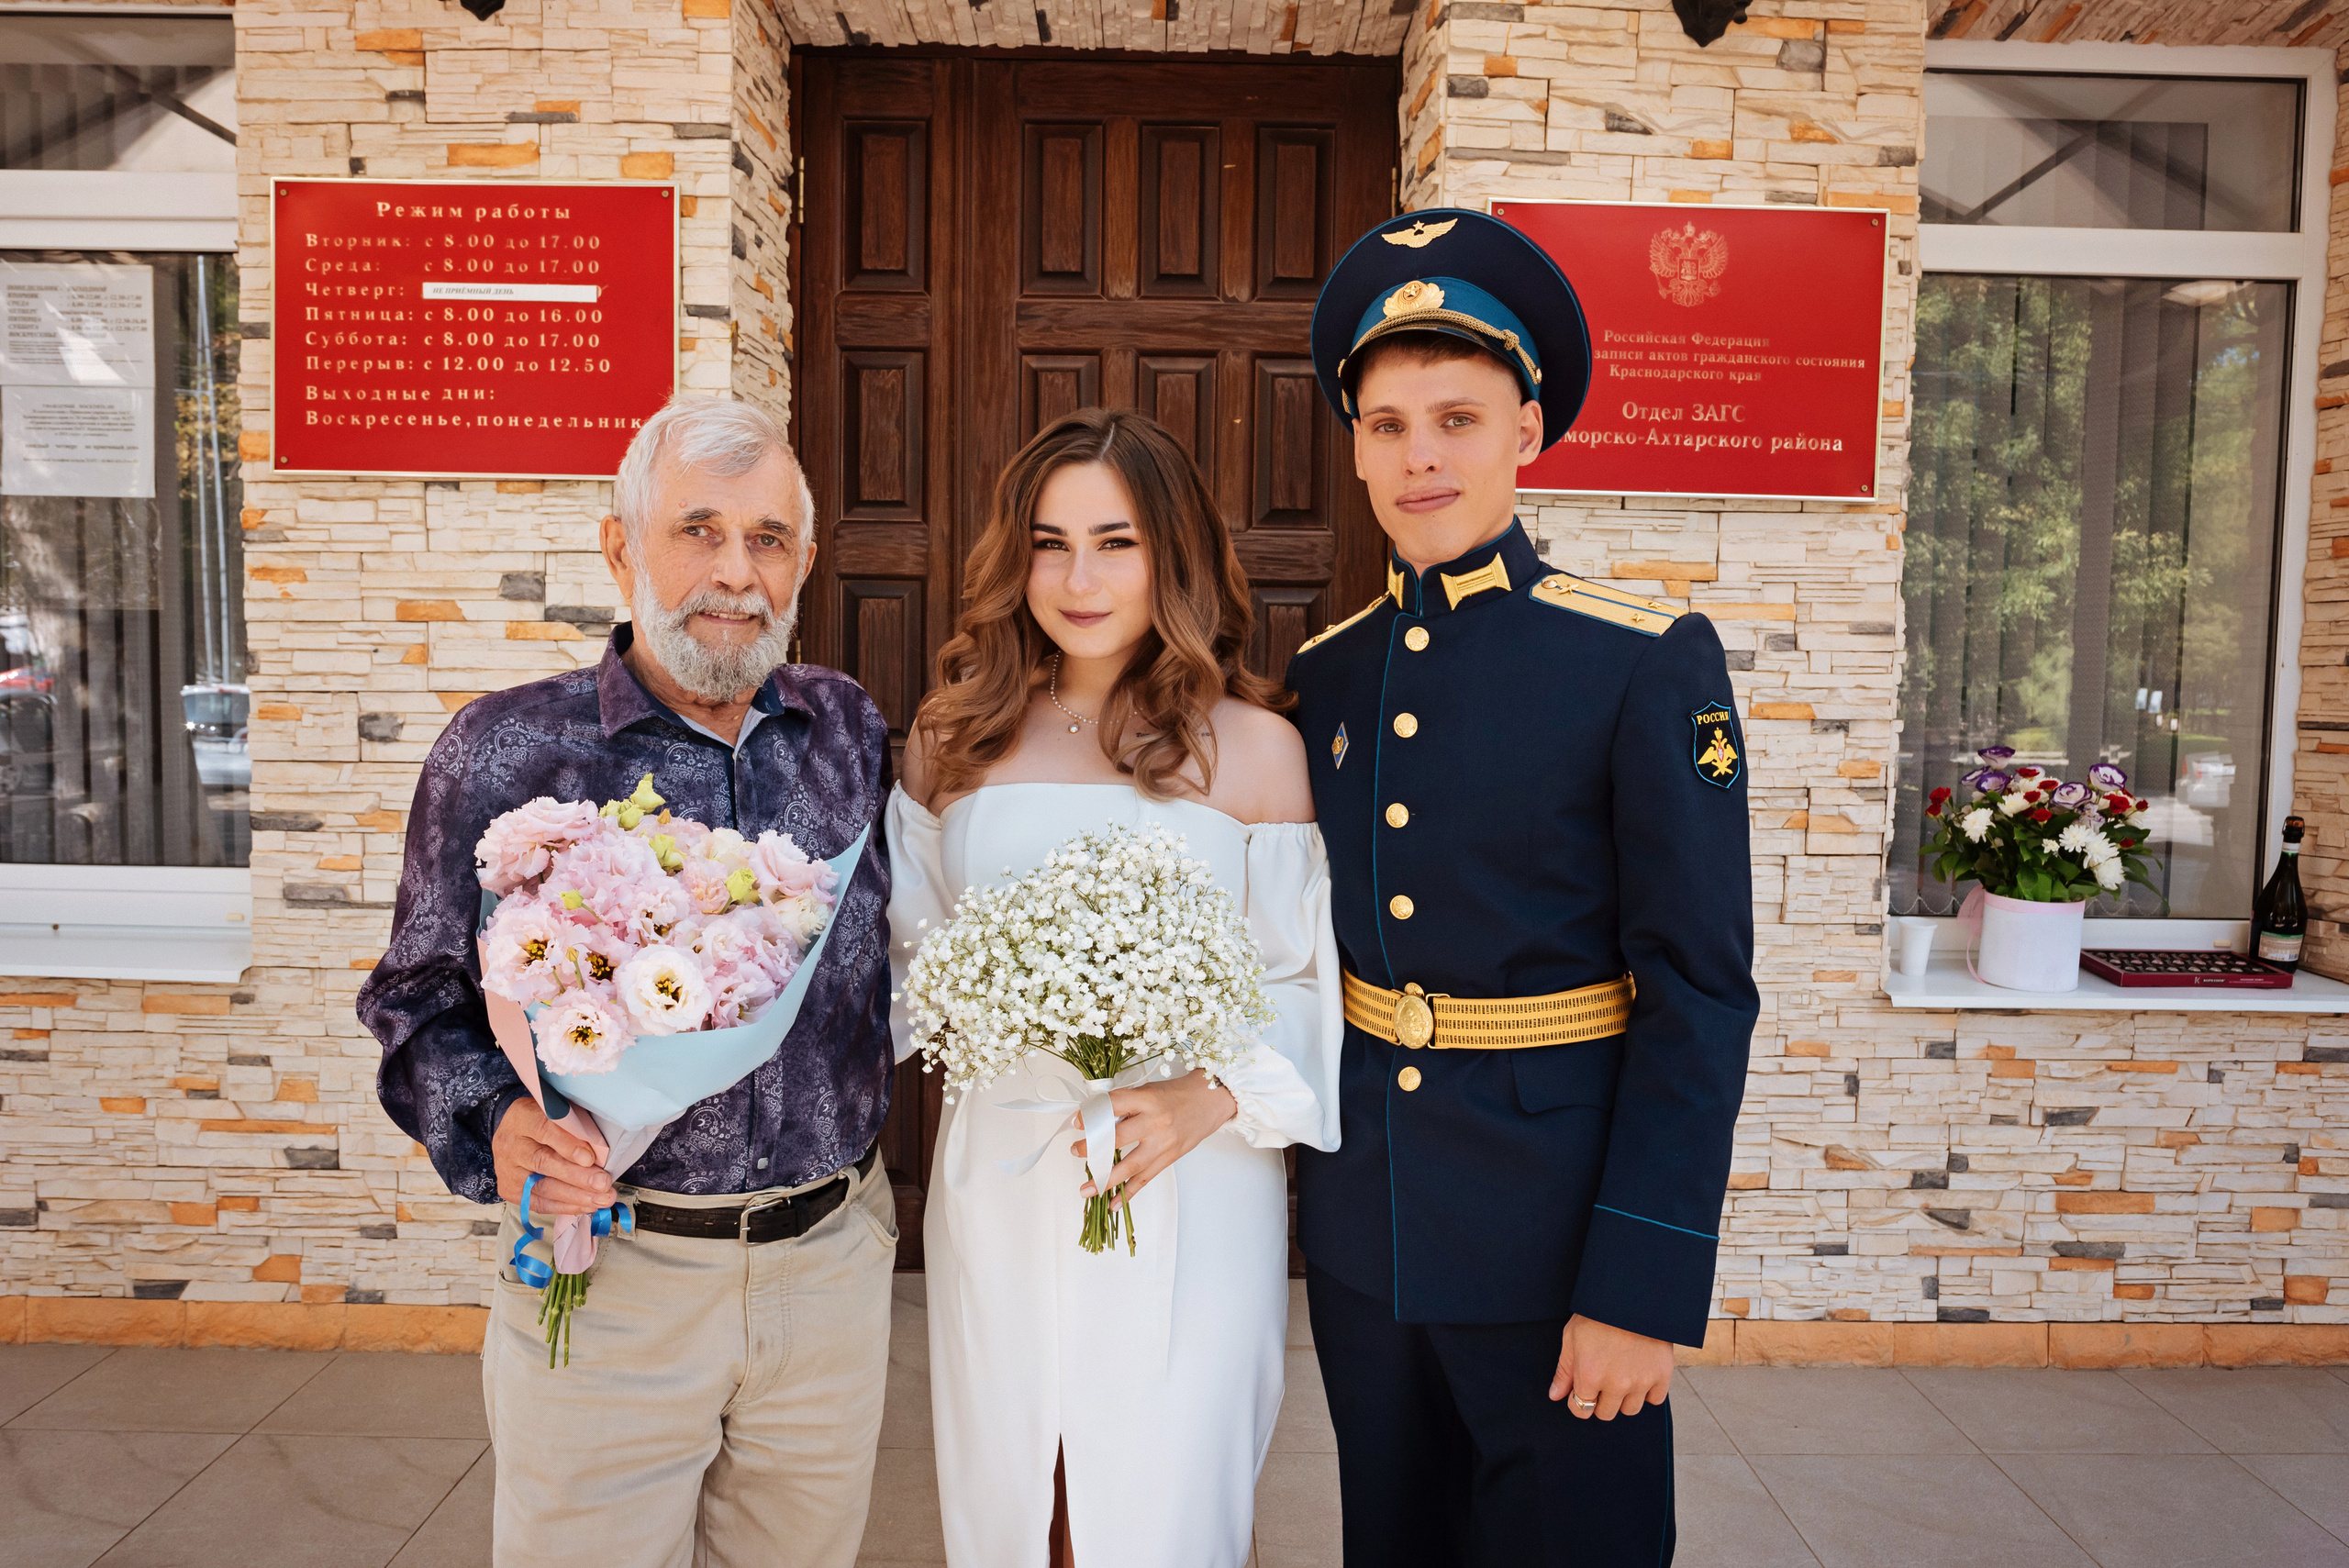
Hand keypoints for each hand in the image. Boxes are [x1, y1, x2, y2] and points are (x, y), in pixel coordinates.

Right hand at [492, 1096, 612, 1216]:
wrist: (514, 1133)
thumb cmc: (545, 1120)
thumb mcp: (558, 1111)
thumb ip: (575, 1126)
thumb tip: (600, 1151)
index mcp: (522, 1116)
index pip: (544, 1129)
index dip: (568, 1145)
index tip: (590, 1158)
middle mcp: (510, 1144)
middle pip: (543, 1162)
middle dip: (577, 1176)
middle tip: (602, 1183)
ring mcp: (507, 1170)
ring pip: (542, 1187)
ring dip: (576, 1196)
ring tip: (601, 1199)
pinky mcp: (510, 1190)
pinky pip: (539, 1203)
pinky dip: (566, 1206)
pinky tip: (587, 1205)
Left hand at [1069, 1070, 1237, 1204]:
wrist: (1211, 1101)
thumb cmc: (1177, 1093)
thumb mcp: (1149, 1091)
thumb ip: (1125, 1105)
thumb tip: (1095, 1120)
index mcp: (1147, 1099)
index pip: (1114, 1105)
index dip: (1092, 1114)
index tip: (1077, 1121)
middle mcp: (1155, 1122)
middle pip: (1118, 1138)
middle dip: (1092, 1148)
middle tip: (1076, 1151)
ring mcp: (1163, 1143)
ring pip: (1130, 1165)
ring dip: (1105, 1179)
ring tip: (1086, 1189)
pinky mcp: (1169, 1158)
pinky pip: (1145, 1179)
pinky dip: (1129, 1193)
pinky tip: (1113, 1204)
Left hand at [1550, 1313, 1673, 1419]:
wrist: (1632, 1295)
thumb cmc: (1597, 1314)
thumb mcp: (1571, 1338)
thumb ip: (1564, 1371)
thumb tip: (1556, 1396)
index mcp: (1589, 1375)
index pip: (1581, 1410)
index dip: (1578, 1402)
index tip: (1582, 1393)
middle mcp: (1615, 1384)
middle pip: (1605, 1414)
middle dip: (1600, 1401)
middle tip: (1602, 1381)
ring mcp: (1640, 1381)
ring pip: (1630, 1410)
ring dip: (1623, 1399)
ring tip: (1621, 1376)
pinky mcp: (1662, 1375)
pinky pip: (1654, 1400)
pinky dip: (1648, 1392)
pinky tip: (1640, 1374)